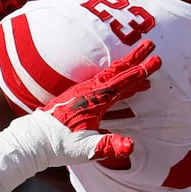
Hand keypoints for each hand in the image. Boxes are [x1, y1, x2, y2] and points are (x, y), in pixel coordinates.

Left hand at [43, 40, 160, 166]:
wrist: (34, 140)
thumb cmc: (60, 145)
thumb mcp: (86, 148)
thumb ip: (108, 145)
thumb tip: (131, 146)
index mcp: (94, 101)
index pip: (122, 83)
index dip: (140, 73)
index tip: (156, 61)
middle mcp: (88, 92)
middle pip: (116, 70)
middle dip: (134, 58)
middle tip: (150, 43)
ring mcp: (82, 92)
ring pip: (109, 76)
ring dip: (126, 68)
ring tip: (141, 66)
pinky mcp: (78, 97)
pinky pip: (102, 84)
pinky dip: (115, 80)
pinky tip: (119, 85)